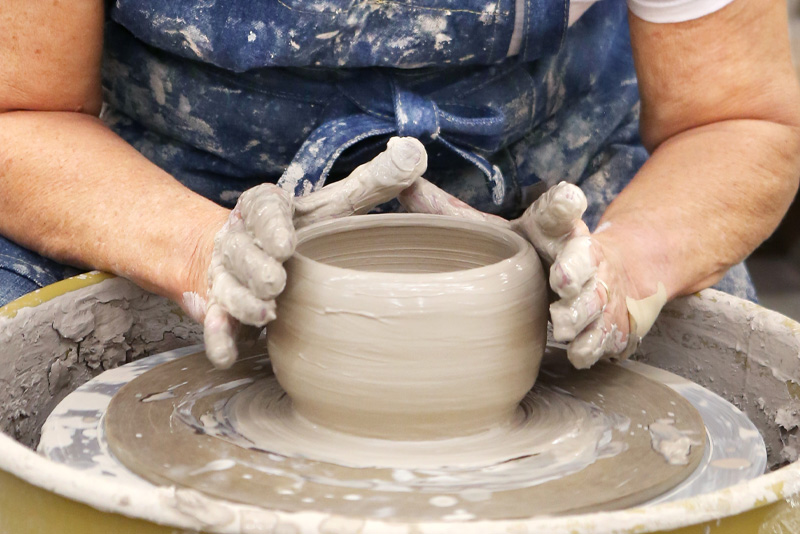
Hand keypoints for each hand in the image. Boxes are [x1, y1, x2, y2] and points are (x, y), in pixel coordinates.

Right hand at [199, 137, 427, 368]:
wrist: (248, 254)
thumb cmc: (303, 229)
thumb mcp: (335, 205)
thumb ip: (371, 182)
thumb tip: (413, 154)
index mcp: (266, 209)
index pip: (262, 209)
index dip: (271, 226)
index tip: (287, 243)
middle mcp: (240, 241)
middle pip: (241, 251)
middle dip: (256, 267)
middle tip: (277, 281)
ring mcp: (227, 276)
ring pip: (227, 287)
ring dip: (242, 301)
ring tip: (265, 313)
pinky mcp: (222, 309)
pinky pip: (214, 323)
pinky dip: (218, 338)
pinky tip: (226, 354)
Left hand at [400, 179, 665, 368]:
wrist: (604, 276)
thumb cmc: (534, 252)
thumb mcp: (493, 229)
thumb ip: (447, 210)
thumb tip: (400, 184)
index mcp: (551, 228)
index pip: (559, 211)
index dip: (564, 205)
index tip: (568, 199)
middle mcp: (580, 255)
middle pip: (584, 257)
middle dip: (576, 268)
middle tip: (561, 280)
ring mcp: (596, 290)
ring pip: (593, 300)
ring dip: (579, 312)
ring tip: (561, 324)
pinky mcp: (604, 322)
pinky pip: (601, 336)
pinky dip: (590, 344)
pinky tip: (577, 353)